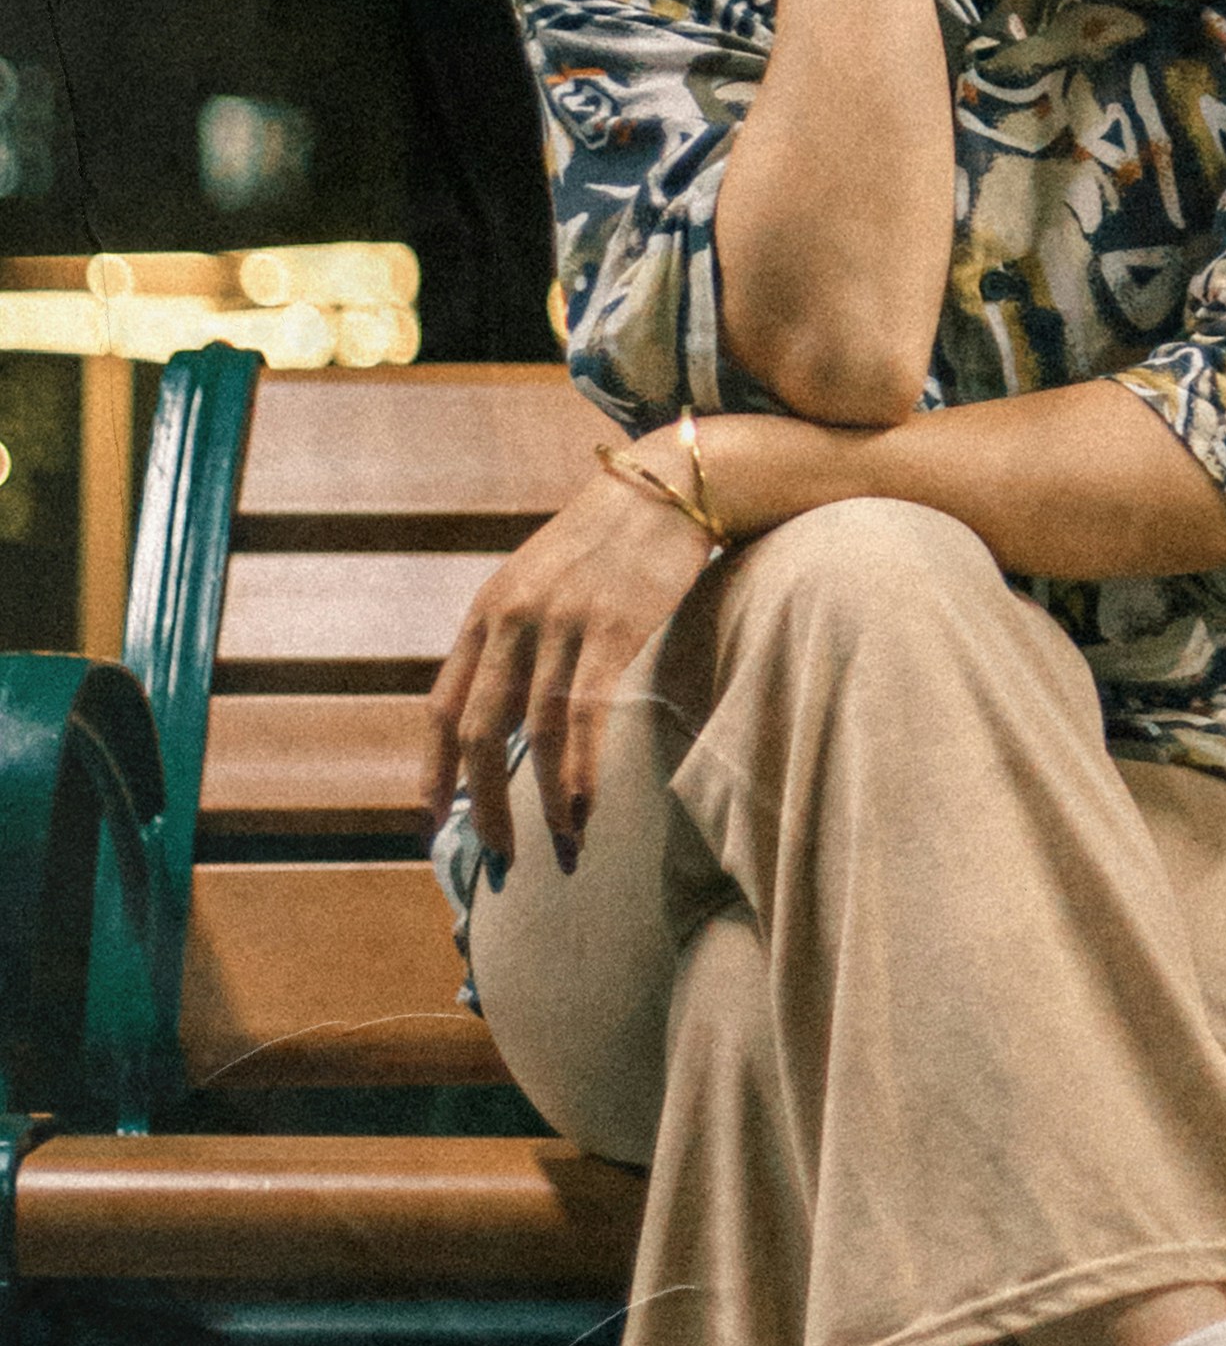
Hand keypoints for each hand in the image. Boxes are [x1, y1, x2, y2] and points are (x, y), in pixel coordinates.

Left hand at [425, 461, 719, 871]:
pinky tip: (584, 811)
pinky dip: (579, 772)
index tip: (436, 826)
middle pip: (476, 732)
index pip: (440, 707)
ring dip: (543, 804)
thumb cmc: (612, 543)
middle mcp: (511, 617)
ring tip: (560, 851)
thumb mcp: (543, 581)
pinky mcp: (611, 627)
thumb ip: (517, 639)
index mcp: (486, 610)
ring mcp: (559, 621)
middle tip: (500, 862)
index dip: (433, 774)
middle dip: (483, 808)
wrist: (671, 484)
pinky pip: (584, 716)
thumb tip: (505, 718)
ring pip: (531, 734)